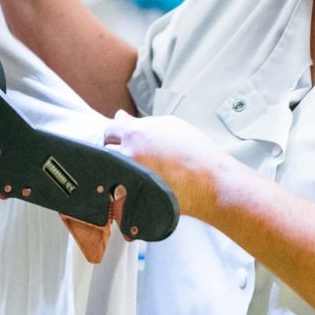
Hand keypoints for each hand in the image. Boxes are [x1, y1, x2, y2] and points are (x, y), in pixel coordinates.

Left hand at [103, 110, 233, 221]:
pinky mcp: (132, 198)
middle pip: (105, 152)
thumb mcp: (169, 125)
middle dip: (113, 152)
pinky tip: (138, 188)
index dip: (115, 134)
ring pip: (110, 172)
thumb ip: (141, 122)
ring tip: (135, 173)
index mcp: (135, 133)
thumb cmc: (194, 150)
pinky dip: (124, 190)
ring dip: (117, 171)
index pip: (109, 130)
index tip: (120, 139)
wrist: (210, 180)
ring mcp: (129, 177)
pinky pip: (117, 193)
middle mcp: (128, 154)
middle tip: (129, 156)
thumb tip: (119, 116)